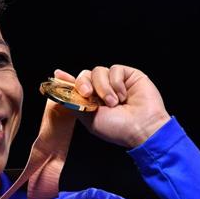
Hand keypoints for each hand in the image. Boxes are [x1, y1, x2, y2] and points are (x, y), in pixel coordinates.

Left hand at [54, 65, 170, 147]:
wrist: (142, 128)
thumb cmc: (117, 128)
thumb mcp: (88, 118)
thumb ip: (74, 101)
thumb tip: (60, 86)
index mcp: (91, 101)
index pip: (77, 86)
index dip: (67, 80)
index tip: (58, 75)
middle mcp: (102, 90)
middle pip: (85, 75)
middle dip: (83, 84)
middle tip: (88, 94)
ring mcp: (115, 82)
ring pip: (98, 71)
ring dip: (103, 87)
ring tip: (114, 102)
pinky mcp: (128, 75)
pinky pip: (114, 69)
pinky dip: (116, 83)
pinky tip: (123, 96)